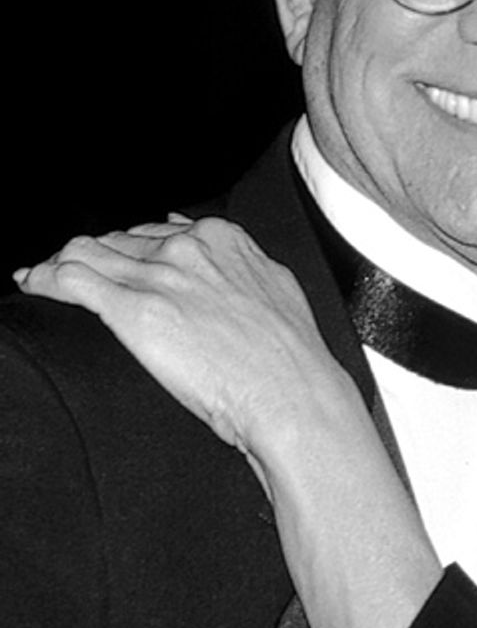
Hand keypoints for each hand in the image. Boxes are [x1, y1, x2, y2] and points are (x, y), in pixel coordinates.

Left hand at [15, 216, 356, 467]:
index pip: (156, 232)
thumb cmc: (292, 358)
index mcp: (222, 239)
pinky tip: (32, 285)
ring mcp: (158, 277)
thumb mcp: (275, 290)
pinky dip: (44, 279)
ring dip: (57, 265)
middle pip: (117, 241)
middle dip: (94, 259)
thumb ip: (241, 267)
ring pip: (86, 252)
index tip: (118, 267)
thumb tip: (222, 255)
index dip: (130, 250)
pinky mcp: (133, 310)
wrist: (292, 395)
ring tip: (40, 278)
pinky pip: (70, 280)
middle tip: (76, 279)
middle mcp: (187, 249)